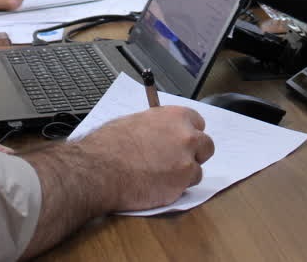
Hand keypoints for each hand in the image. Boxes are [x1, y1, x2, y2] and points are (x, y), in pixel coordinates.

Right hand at [76, 106, 213, 211]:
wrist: (100, 168)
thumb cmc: (110, 145)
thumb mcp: (136, 122)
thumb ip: (158, 126)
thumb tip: (161, 132)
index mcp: (175, 116)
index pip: (198, 122)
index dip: (189, 133)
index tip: (184, 140)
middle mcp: (186, 136)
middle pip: (206, 146)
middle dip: (195, 154)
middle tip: (178, 160)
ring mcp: (186, 162)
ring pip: (197, 170)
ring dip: (184, 174)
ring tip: (160, 176)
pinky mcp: (181, 185)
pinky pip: (186, 188)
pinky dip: (175, 189)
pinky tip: (157, 185)